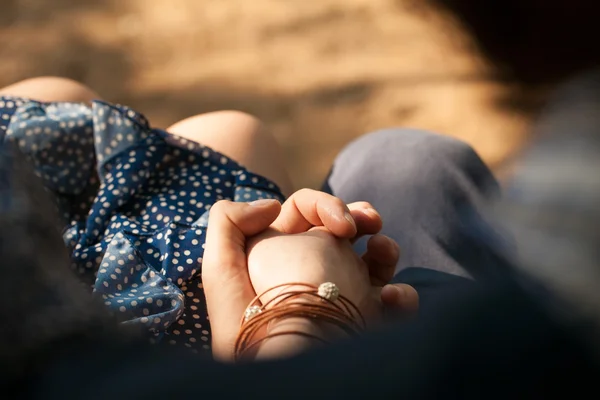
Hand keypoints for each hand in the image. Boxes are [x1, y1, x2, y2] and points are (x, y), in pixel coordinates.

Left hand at [202, 191, 417, 360]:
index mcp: (282, 253)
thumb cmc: (248, 327)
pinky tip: (390, 299)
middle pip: (345, 228)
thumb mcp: (219, 269)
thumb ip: (229, 220)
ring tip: (383, 251)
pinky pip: (396, 300)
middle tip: (372, 221)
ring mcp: (344, 295)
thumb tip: (272, 205)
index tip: (341, 225)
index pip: (305, 211)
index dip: (324, 205)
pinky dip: (402, 295)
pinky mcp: (366, 320)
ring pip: (374, 258)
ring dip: (386, 247)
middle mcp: (315, 270)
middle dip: (362, 216)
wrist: (281, 373)